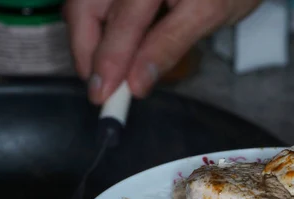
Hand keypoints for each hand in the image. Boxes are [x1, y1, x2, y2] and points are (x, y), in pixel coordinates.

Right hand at [64, 0, 260, 103]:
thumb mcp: (208, 14)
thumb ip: (169, 46)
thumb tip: (136, 83)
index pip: (123, 22)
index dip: (110, 60)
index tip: (103, 95)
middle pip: (85, 7)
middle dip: (87, 50)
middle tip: (98, 89)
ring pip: (85, 5)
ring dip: (89, 41)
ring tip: (104, 75)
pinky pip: (97, 3)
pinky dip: (101, 28)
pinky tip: (112, 51)